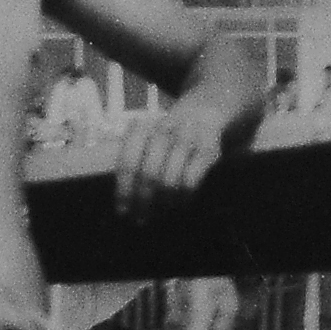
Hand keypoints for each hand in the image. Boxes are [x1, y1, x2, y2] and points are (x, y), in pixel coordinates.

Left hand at [113, 94, 234, 219]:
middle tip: (141, 219)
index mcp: (143, 128)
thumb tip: (124, 202)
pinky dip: (183, 197)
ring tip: (160, 213)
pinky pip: (191, 181)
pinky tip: (180, 203)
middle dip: (143, 202)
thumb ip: (135, 160)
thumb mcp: (148, 138)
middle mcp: (164, 130)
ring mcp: (187, 138)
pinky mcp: (208, 149)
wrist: (206, 110)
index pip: (127, 162)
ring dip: (163, 203)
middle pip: (148, 174)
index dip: (124, 191)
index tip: (122, 211)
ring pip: (169, 180)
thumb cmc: (169, 134)